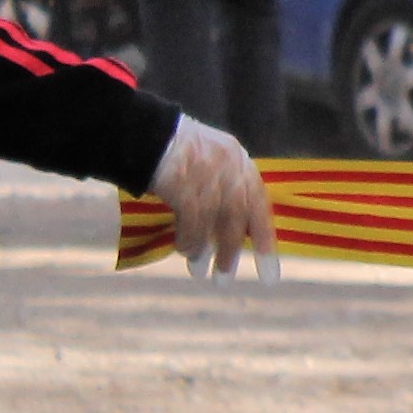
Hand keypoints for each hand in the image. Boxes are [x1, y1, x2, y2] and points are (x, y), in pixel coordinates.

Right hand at [149, 116, 275, 281]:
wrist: (143, 131)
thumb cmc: (174, 151)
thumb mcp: (210, 162)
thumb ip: (226, 189)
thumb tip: (233, 233)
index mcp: (239, 161)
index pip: (261, 205)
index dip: (265, 242)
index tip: (269, 275)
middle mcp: (230, 166)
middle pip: (240, 217)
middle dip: (234, 253)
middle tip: (224, 281)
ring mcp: (208, 173)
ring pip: (215, 223)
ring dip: (206, 251)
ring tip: (199, 271)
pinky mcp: (184, 182)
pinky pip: (191, 222)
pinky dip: (187, 240)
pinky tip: (183, 252)